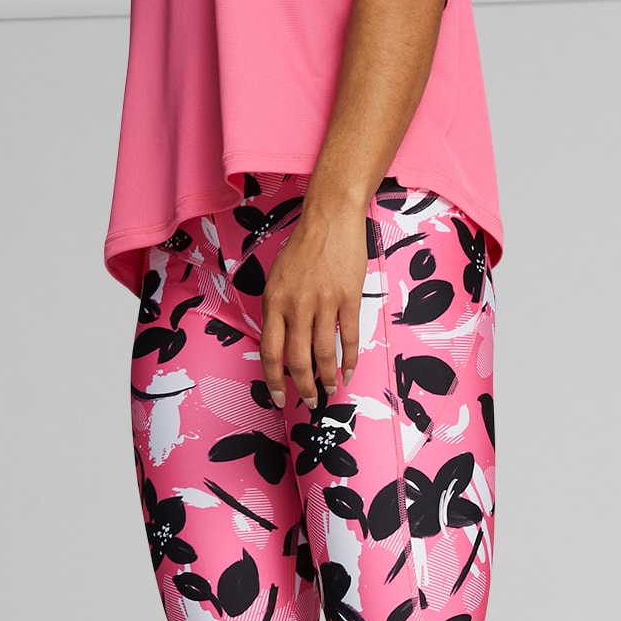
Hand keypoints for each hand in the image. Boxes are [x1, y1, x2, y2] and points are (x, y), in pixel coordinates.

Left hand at [260, 196, 366, 409]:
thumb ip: (278, 310)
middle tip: (311, 401)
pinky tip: (350, 371)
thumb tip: (283, 344)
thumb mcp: (277, 278)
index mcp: (274, 301)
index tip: (281, 398)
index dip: (275, 380)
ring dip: (327, 378)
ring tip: (331, 391)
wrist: (330, 218)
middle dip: (304, 387)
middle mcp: (295, 305)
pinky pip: (348, 337)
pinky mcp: (348, 298)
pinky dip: (350, 359)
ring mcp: (323, 302)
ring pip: (323, 353)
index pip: (270, 352)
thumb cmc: (303, 247)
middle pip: (297, 360)